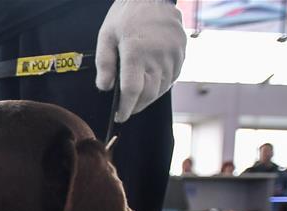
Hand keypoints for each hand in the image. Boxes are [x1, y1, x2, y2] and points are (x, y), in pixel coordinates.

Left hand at [95, 0, 185, 122]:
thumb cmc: (125, 16)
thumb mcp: (106, 37)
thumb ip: (105, 64)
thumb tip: (105, 88)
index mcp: (136, 52)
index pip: (132, 90)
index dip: (126, 108)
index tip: (119, 117)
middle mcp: (157, 56)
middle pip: (149, 93)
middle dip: (136, 106)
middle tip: (126, 111)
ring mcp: (172, 55)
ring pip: (162, 87)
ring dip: (149, 98)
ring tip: (137, 100)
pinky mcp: (181, 52)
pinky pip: (172, 77)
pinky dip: (161, 86)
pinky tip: (152, 86)